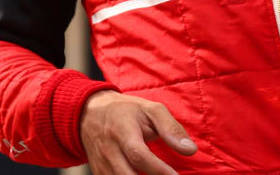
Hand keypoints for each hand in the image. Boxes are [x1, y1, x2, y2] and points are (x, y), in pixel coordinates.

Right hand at [79, 90, 196, 174]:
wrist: (89, 112)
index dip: (158, 169)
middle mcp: (108, 150)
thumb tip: (190, 150)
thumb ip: (171, 128)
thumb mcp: (150, 110)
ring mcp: (101, 164)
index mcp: (122, 130)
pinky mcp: (98, 173)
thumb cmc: (126, 111)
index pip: (138, 154)